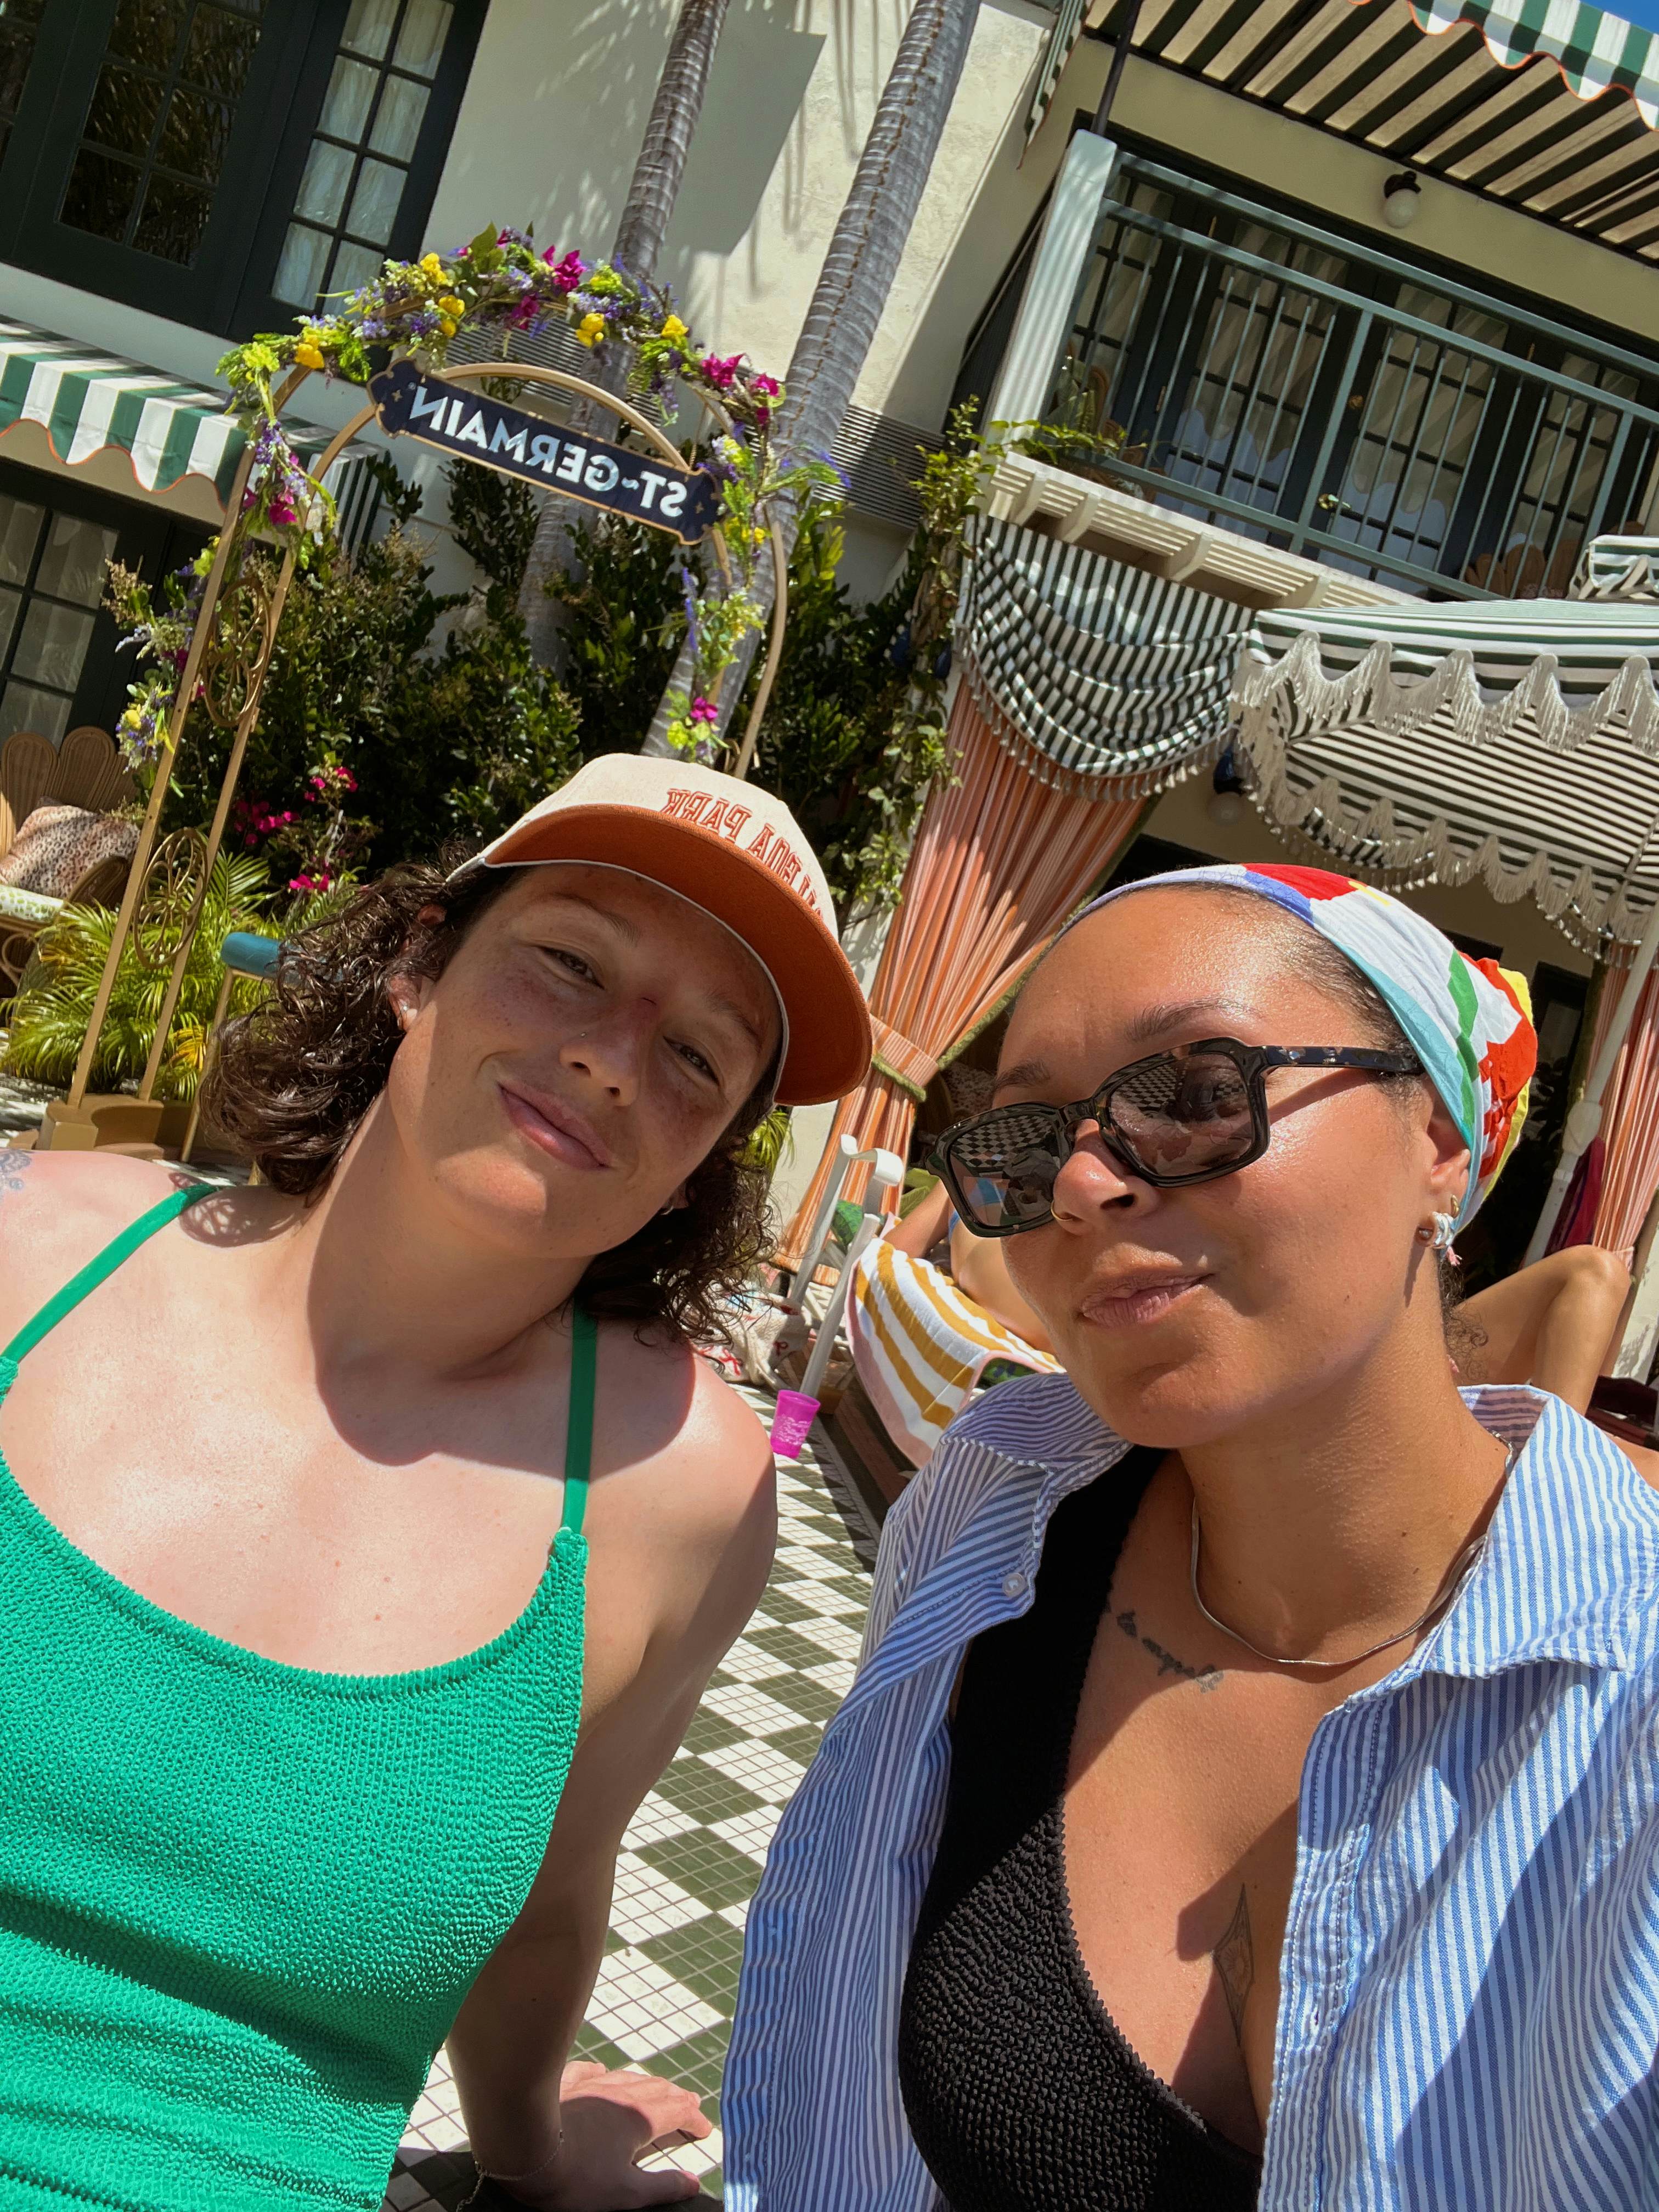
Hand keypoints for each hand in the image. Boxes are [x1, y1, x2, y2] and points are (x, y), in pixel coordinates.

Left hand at [487, 2060, 710, 2207]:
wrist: (526, 2147)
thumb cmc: (578, 2177)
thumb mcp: (626, 2193)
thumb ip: (663, 2187)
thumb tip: (693, 2181)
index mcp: (640, 2119)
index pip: (677, 2113)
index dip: (693, 2120)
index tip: (705, 2128)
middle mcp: (622, 2094)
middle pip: (656, 2091)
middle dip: (675, 2098)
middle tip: (688, 2103)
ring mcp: (592, 2084)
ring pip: (628, 2078)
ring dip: (647, 2084)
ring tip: (656, 2088)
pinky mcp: (565, 2082)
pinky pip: (589, 2072)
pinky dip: (602, 2074)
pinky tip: (600, 2071)